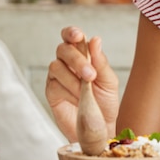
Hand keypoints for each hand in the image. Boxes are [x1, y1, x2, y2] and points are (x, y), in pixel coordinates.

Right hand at [46, 26, 118, 141]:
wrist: (100, 126)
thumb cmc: (105, 101)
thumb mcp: (108, 81)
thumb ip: (100, 62)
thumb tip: (95, 39)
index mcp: (83, 55)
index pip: (72, 37)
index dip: (71, 32)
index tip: (78, 36)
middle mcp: (67, 62)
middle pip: (63, 49)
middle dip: (76, 60)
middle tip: (90, 75)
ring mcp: (57, 76)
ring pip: (56, 66)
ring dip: (73, 79)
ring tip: (86, 91)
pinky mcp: (51, 91)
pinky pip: (54, 85)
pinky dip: (68, 92)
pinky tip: (78, 99)